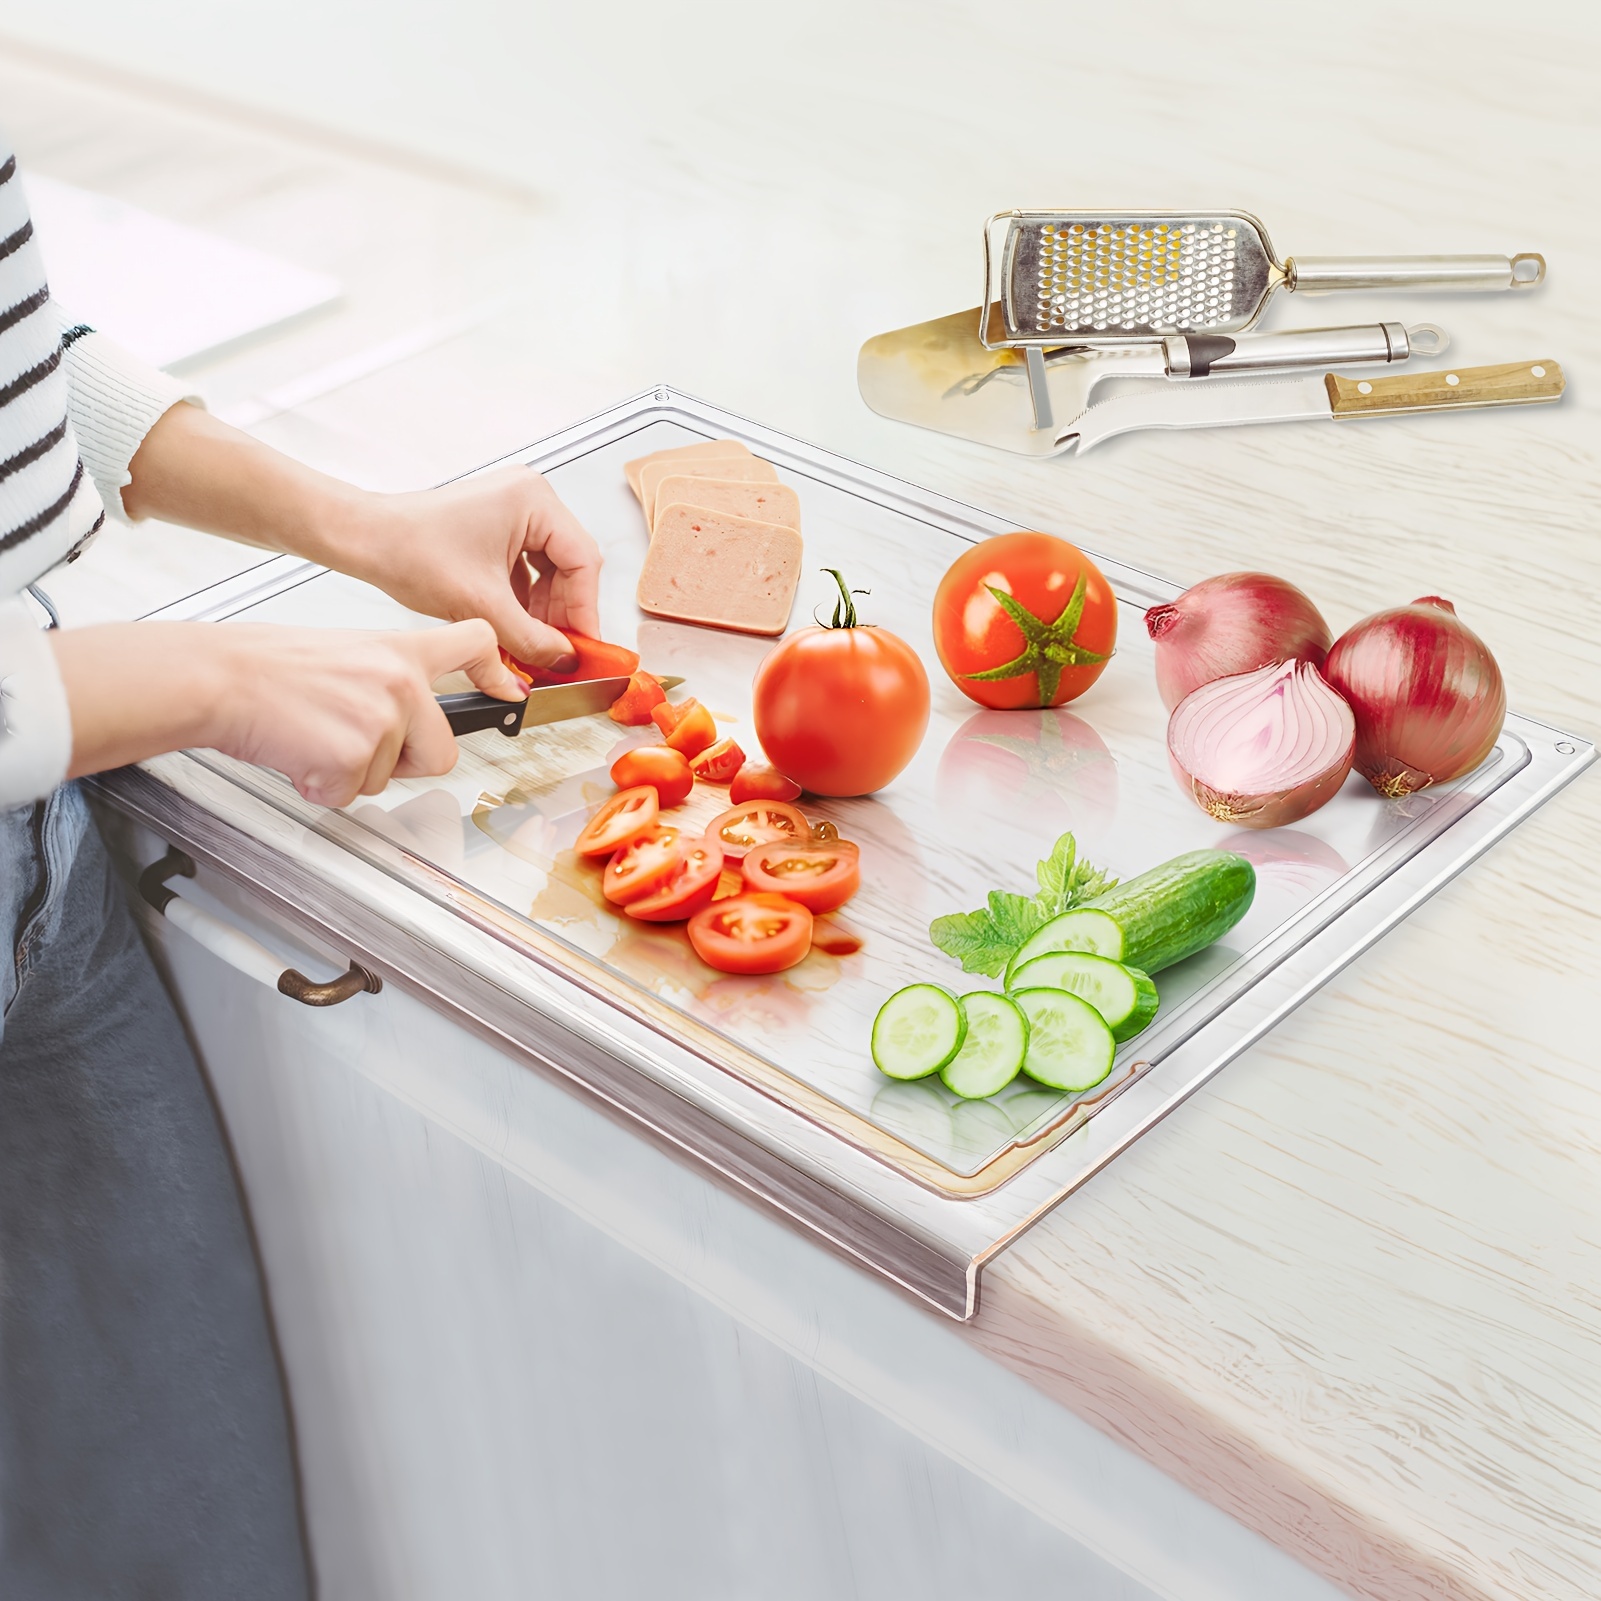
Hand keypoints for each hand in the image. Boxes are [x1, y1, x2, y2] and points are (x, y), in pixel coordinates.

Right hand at [53, 617, 523, 807]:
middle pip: (443, 754)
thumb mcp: (344, 653)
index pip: (475, 643)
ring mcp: (381, 720)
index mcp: (400, 651)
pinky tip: (296, 753)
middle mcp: (401, 683)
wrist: (219, 677)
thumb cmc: (266, 666)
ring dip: (353, 773)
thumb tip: (408, 719)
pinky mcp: (354, 755)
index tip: (508, 692)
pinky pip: (350, 794)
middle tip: (352, 743)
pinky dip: (321, 786)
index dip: (496, 672)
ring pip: (391, 778)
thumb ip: (387, 680)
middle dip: (403, 765)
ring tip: (312, 737)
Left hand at [347, 467, 604, 670]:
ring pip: (549, 572)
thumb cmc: (408, 549)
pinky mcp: (497, 529)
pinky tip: (517, 631)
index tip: (584, 647)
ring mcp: (513, 513)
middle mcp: (529, 499)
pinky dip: (524, 603)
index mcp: (533, 500)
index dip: (585, 610)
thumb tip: (563, 660)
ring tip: (535, 647)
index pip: (582, 560)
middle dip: (562, 614)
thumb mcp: (480, 604)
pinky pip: (527, 571)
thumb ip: (531, 637)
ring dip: (543, 613)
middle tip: (561, 653)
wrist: (365, 540)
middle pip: (569, 567)